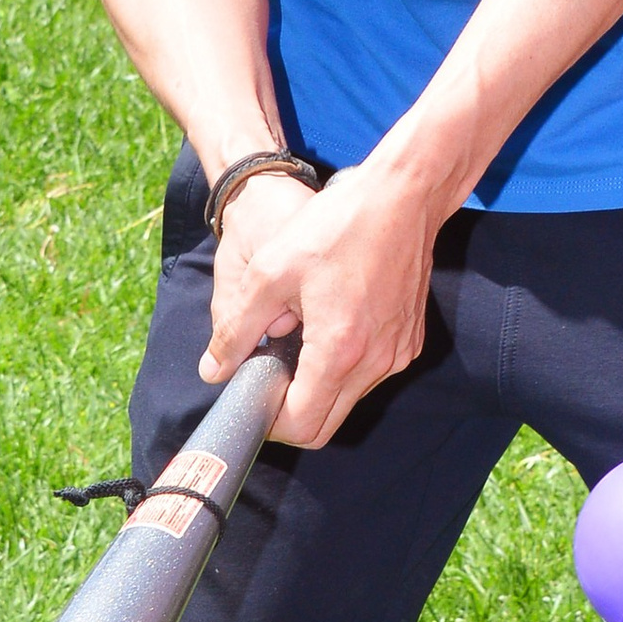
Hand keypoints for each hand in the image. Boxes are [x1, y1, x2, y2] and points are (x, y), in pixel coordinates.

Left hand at [201, 159, 444, 444]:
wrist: (403, 196)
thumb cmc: (335, 226)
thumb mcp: (269, 272)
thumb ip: (237, 328)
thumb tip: (213, 371)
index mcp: (338, 350)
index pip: (301, 425)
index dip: (270, 422)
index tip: (251, 399)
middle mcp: (375, 363)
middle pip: (326, 425)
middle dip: (291, 413)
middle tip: (265, 379)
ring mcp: (397, 354)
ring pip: (348, 400)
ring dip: (316, 387)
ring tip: (295, 342)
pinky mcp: (409, 341)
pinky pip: (370, 375)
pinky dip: (342, 368)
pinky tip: (326, 328)